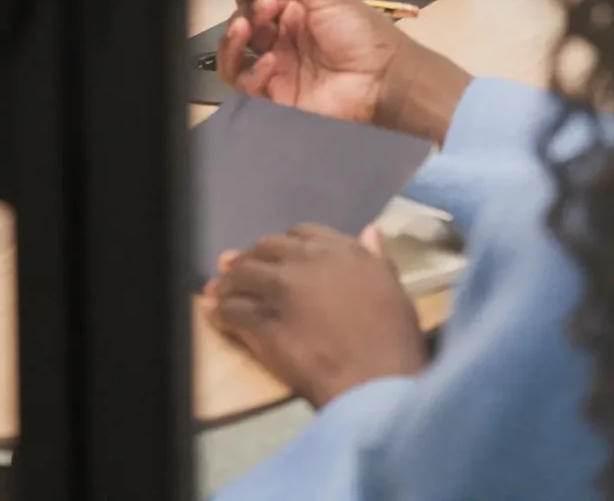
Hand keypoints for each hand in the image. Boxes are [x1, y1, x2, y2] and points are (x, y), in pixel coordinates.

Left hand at [206, 224, 424, 408]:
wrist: (378, 382)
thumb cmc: (394, 340)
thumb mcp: (395, 289)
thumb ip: (376, 258)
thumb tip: (369, 231)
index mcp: (340, 250)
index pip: (301, 234)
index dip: (285, 246)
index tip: (279, 258)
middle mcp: (307, 261)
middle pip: (265, 250)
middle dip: (251, 259)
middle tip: (237, 270)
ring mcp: (282, 290)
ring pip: (244, 276)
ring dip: (229, 283)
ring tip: (219, 291)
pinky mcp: (264, 323)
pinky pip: (235, 311)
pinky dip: (223, 313)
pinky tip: (218, 317)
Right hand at [218, 0, 471, 142]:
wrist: (383, 78)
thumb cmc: (358, 30)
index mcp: (295, 12)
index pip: (255, 0)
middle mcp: (282, 39)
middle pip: (243, 26)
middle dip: (245, 13)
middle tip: (266, 8)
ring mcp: (278, 69)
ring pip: (234, 56)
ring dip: (231, 41)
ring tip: (245, 30)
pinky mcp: (276, 98)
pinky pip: (246, 85)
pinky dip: (251, 71)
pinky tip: (271, 61)